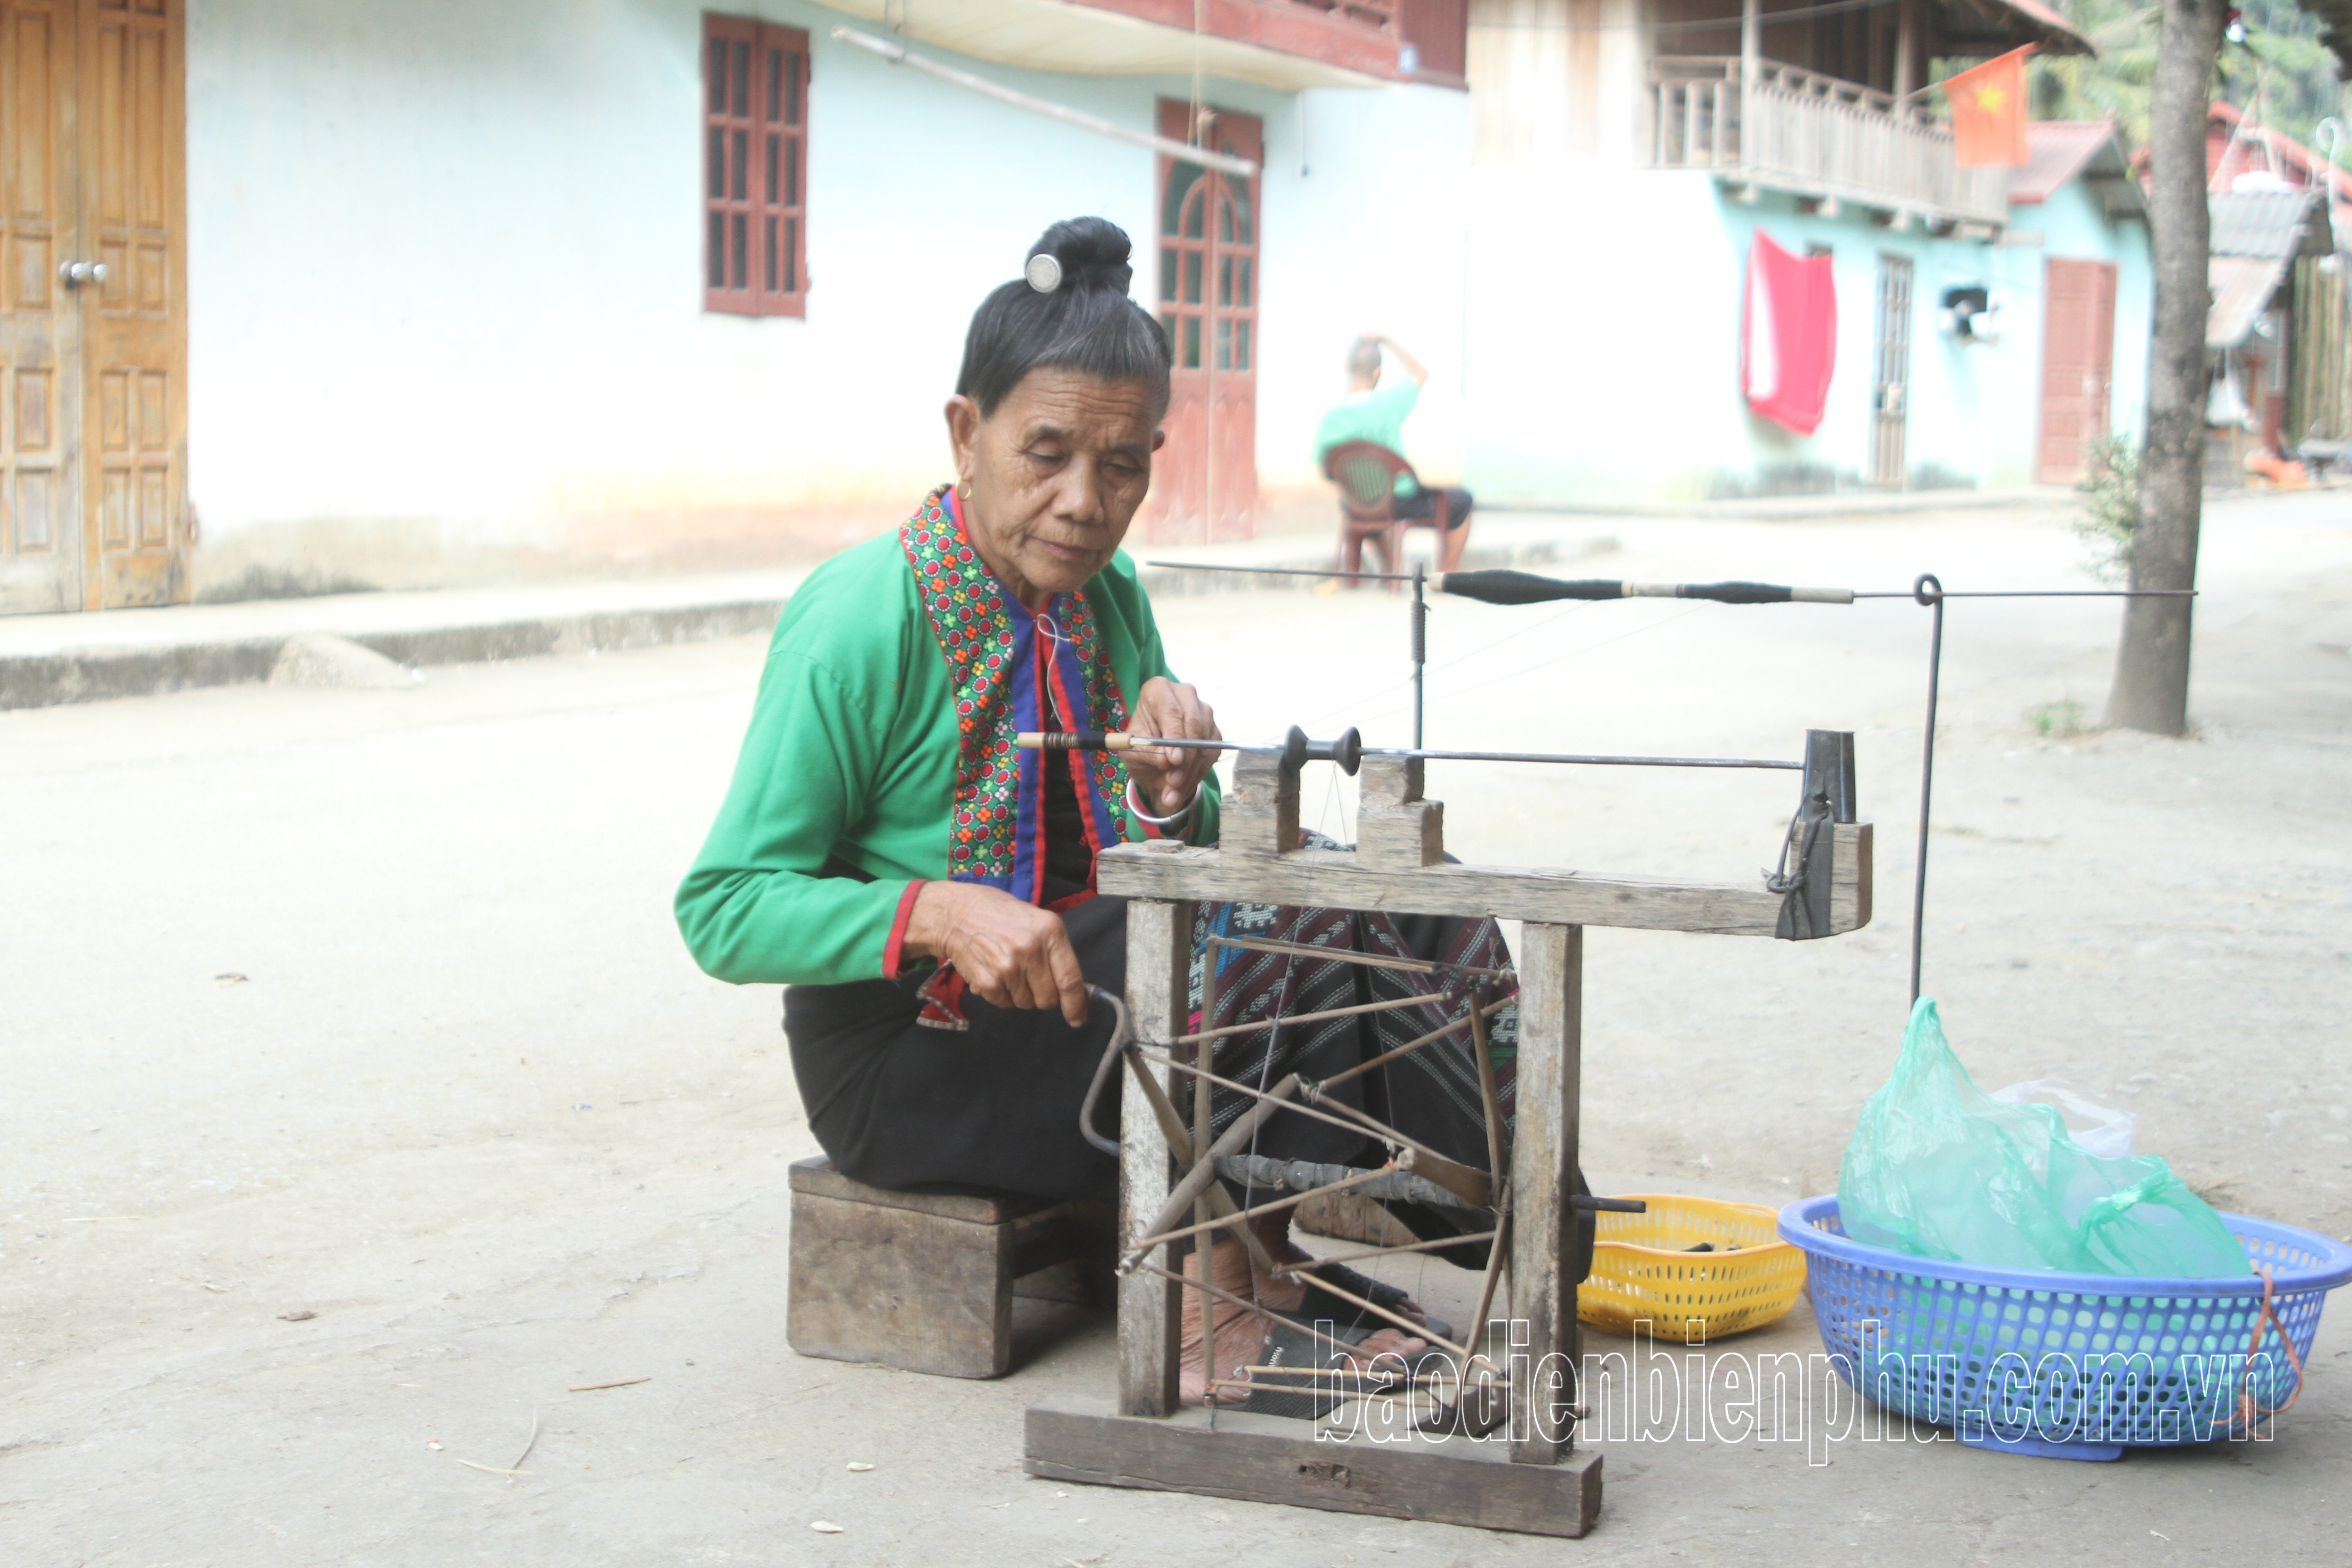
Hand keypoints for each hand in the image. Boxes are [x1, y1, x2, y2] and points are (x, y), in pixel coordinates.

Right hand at [902, 881, 1088, 1026]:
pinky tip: (991, 971)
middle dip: (1041, 995)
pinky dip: (999, 994)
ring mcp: (1009, 967)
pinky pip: (1003, 1003)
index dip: (1076, 1004)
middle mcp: (1032, 950)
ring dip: (1018, 993)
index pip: (1070, 979)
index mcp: (1050, 931)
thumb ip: (1054, 950)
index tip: (1078, 1019)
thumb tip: (1073, 988)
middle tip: (1028, 977)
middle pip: (1048, 998)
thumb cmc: (999, 914)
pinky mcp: (988, 981)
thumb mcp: (1036, 920)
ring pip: (1025, 1002)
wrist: (955, 913)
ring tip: (1006, 967)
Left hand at [1124, 676, 1218, 817]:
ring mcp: (1203, 712)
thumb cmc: (1139, 747)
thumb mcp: (1132, 752)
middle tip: (1172, 783)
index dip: (1174, 736)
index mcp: (1158, 690)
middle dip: (1184, 760)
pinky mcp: (1214, 731)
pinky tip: (1181, 789)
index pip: (1171, 710)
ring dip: (1190, 773)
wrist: (1152, 760)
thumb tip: (1168, 761)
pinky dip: (1197, 775)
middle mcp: (1185, 695)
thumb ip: (1149, 752)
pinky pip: (1211, 754)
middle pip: (1193, 725)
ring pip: (1204, 743)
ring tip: (1172, 793)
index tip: (1173, 760)